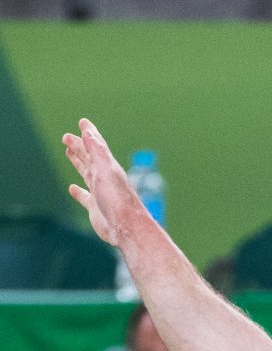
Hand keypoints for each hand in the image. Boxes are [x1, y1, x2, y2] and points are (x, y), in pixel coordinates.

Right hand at [61, 119, 139, 247]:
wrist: (126, 228)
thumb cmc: (117, 199)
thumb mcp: (106, 170)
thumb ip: (97, 151)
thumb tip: (88, 131)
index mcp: (108, 167)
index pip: (97, 146)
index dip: (90, 134)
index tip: (82, 122)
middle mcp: (104, 179)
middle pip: (89, 158)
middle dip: (79, 147)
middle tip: (66, 137)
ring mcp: (100, 194)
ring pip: (87, 174)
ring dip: (78, 163)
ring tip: (69, 153)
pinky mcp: (96, 209)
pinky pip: (85, 197)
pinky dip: (78, 192)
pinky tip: (72, 188)